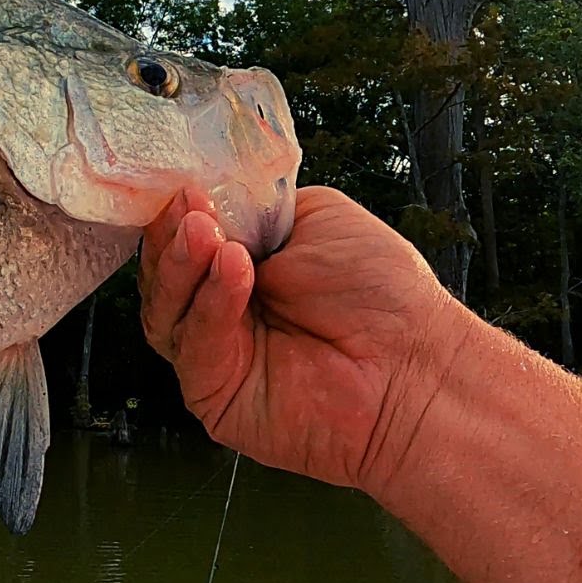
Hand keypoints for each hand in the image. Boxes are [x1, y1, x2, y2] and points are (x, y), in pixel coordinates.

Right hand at [139, 186, 467, 491]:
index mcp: (241, 268)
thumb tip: (205, 201)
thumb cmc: (383, 297)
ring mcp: (214, 353)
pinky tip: (234, 271)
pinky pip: (194, 347)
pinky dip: (210, 305)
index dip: (177, 214)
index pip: (184, 239)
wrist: (418, 366)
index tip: (186, 187)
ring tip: (206, 233)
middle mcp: (220, 311)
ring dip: (183, 266)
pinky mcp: (213, 395)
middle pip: (163, 275)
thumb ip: (254, 207)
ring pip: (165, 311)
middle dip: (172, 238)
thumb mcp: (316, 218)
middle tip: (192, 209)